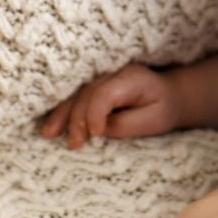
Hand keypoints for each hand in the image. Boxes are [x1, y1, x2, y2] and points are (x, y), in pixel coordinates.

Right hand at [39, 64, 182, 149]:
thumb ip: (126, 125)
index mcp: (131, 78)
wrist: (168, 95)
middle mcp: (112, 72)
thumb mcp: (154, 121)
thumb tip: (98, 130)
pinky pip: (73, 95)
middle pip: (86, 92)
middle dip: (76, 119)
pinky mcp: (93, 84)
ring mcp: (101, 76)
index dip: (95, 113)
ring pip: (74, 93)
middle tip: (74, 145)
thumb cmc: (162, 109)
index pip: (105, 93)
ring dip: (60, 114)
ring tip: (48, 134)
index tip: (95, 134)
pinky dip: (61, 110)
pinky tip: (50, 124)